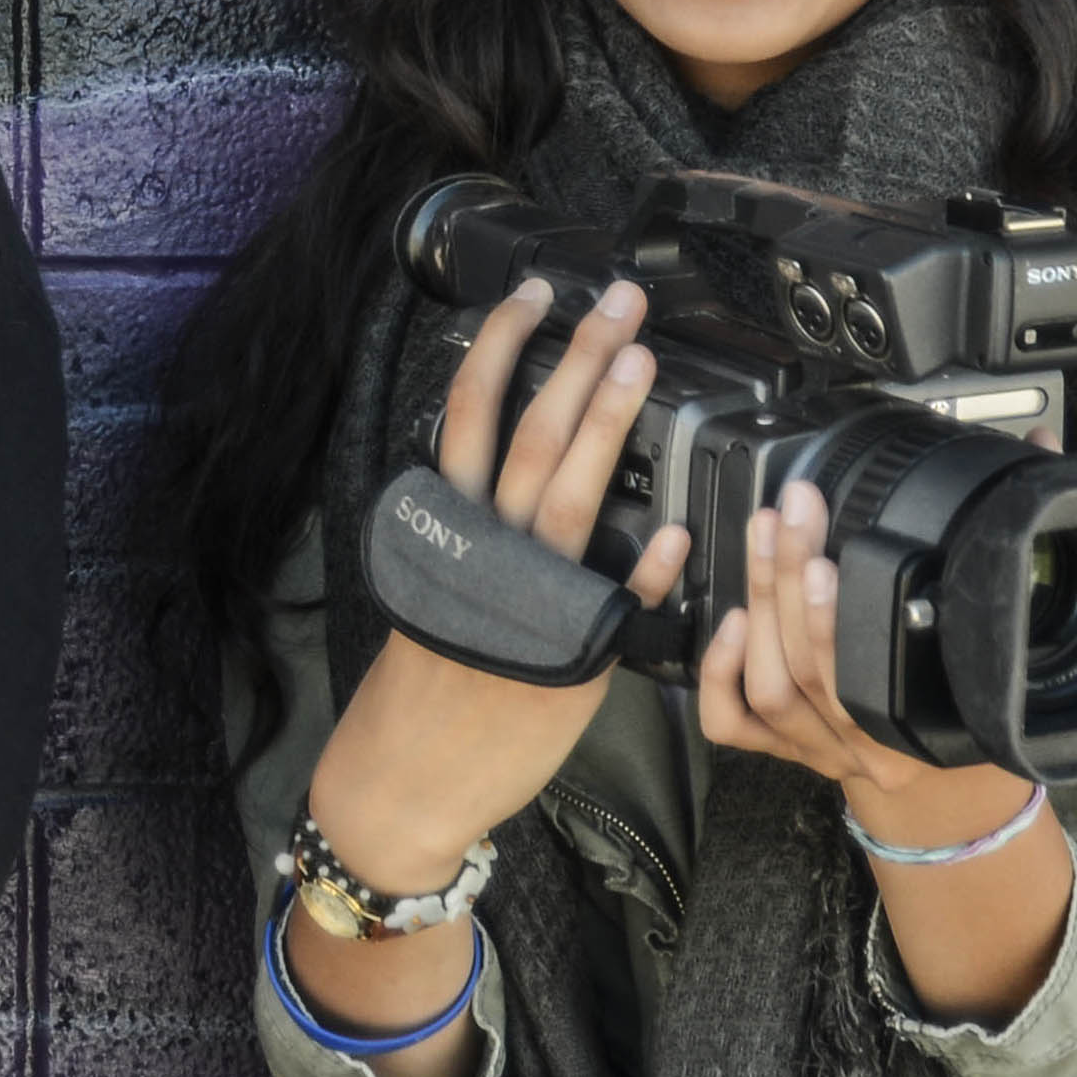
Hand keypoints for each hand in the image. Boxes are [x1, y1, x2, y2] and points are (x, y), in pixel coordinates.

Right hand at [287, 276, 686, 1076]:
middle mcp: (483, 552)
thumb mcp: (440, 591)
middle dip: (574, 357)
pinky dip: (639, 567)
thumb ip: (481, 536)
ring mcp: (525, 600)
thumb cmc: (423, 689)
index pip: (469, 414)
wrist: (407, 783)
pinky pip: (611, 603)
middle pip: (526, 432)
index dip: (502, 348)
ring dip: (605, 420)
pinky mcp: (566, 658)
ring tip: (638, 360)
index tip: (534, 293)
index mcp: (447, 529)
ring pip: (564, 490)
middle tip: (617, 300)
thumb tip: (523, 482)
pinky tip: (668, 531)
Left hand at [700, 476, 1071, 1025]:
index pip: (873, 673)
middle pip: (809, 669)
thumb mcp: (1013, 641)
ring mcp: (823, 752)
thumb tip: (1038, 449)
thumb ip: (1015, 542)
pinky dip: (720, 676)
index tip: (826, 553)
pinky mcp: (787, 754)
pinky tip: (727, 623)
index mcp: (927, 725)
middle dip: (788, 581)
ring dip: (759, 611)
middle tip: (788, 513)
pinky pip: (736, 727)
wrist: (953, 798)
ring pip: (773, 692)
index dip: (838, 617)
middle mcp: (870, 745)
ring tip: (762, 541)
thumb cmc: (983, 710)